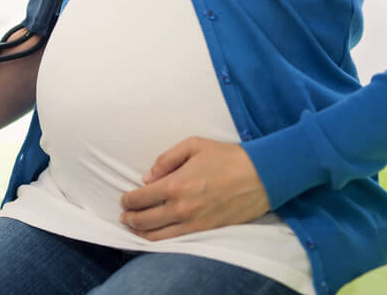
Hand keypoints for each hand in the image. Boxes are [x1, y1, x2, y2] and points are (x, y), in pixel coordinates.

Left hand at [119, 136, 269, 240]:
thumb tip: (147, 177)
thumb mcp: (192, 145)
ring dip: (141, 232)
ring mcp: (194, 222)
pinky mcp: (207, 230)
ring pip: (158, 235)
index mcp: (175, 185)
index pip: (140, 198)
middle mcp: (181, 207)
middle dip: (129, 218)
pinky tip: (155, 235)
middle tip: (124, 215)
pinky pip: (177, 240)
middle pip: (144, 220)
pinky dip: (161, 240)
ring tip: (134, 227)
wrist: (262, 176)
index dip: (128, 200)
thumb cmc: (227, 156)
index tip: (123, 199)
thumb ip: (165, 160)